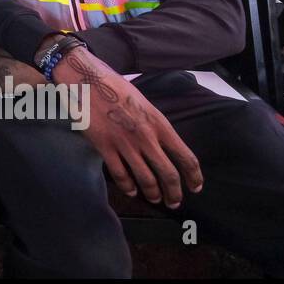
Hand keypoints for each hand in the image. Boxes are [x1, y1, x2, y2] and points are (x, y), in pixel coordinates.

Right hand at [50, 44, 202, 206]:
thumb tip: (163, 145)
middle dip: (174, 193)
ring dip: (153, 194)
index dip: (194, 176)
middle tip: (174, 202)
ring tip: (155, 199)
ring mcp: (125, 144)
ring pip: (146, 179)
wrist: (87, 80)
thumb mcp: (144, 104)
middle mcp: (146, 137)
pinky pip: (120, 175)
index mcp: (159, 124)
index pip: (186, 157)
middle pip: (168, 174)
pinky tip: (131, 191)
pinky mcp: (105, 148)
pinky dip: (128, 187)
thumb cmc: (116, 87)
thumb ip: (155, 126)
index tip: (196, 187)